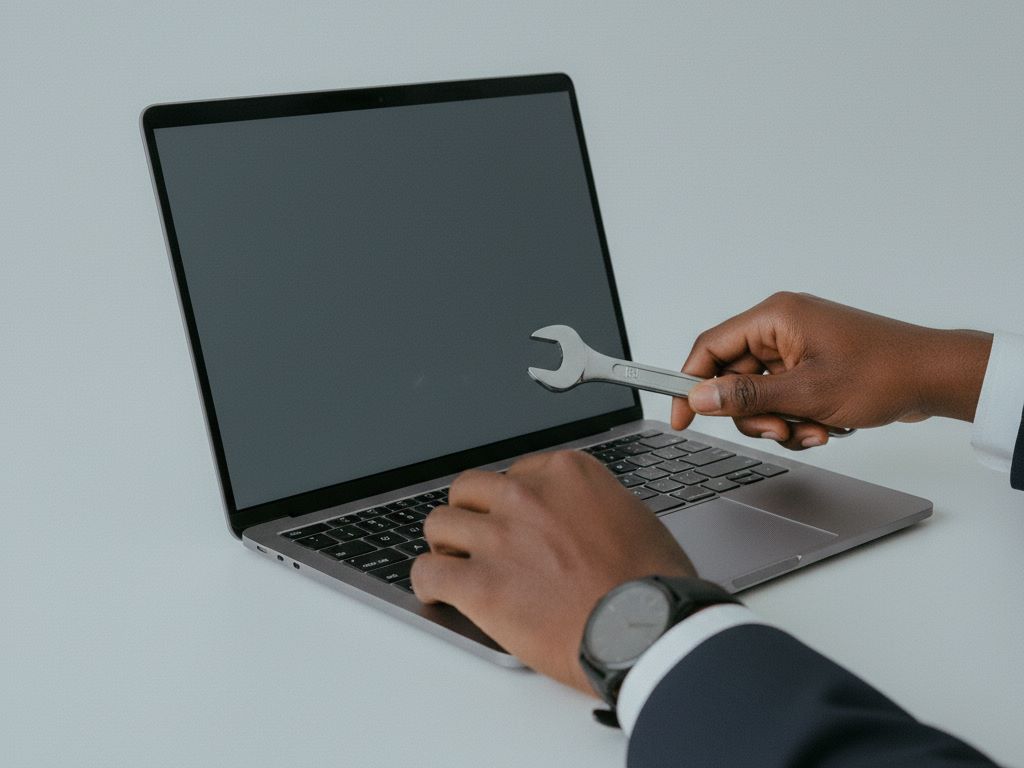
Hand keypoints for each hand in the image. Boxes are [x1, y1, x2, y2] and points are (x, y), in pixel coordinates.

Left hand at [410, 450, 695, 694]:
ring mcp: (499, 538)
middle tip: (477, 540)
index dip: (510, 503)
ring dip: (445, 546)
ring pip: (439, 524)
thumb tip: (579, 519)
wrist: (648, 630)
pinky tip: (439, 593)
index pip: (515, 474)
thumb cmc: (654, 584)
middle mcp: (527, 496)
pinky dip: (429, 584)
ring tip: (454, 566)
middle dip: (471, 515)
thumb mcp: (633, 517)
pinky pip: (428, 573)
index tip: (513, 523)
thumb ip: (593, 506)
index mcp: (566, 474)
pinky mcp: (479, 584)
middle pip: (469, 491)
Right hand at [671, 292, 991, 450]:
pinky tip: (822, 426)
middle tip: (779, 429)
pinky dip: (795, 419)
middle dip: (753, 413)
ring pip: (757, 394)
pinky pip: (781, 397)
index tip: (682, 417)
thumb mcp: (806, 393)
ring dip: (777, 421)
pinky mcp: (810, 366)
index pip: (710, 348)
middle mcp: (781, 327)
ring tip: (811, 429)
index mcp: (774, 317)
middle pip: (733, 378)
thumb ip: (746, 396)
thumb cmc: (883, 372)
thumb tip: (701, 397)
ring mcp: (796, 347)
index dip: (690, 383)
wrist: (933, 377)